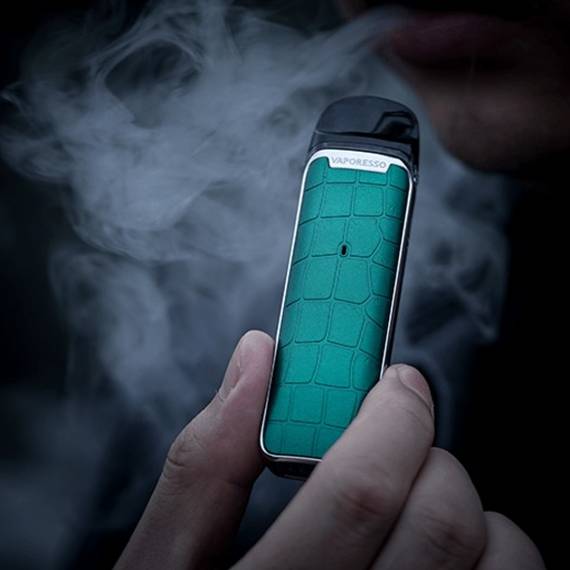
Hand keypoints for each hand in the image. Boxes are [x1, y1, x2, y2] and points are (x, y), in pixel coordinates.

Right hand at [115, 331, 543, 568]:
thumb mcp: (162, 564)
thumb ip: (205, 461)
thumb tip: (255, 360)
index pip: (359, 492)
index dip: (391, 417)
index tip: (398, 385)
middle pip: (441, 522)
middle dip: (426, 454)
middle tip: (395, 450)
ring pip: (501, 565)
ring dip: (471, 512)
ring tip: (417, 512)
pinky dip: (493, 559)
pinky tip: (438, 561)